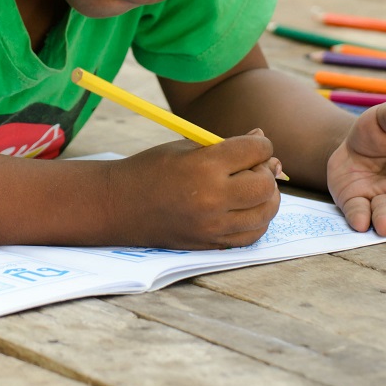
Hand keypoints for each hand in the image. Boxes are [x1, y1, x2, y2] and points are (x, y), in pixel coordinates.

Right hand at [108, 131, 281, 249]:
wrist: (118, 206)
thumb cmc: (151, 169)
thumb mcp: (187, 146)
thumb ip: (227, 145)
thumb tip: (263, 141)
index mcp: (204, 166)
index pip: (256, 150)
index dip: (261, 143)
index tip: (254, 144)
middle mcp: (212, 199)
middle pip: (265, 185)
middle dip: (266, 171)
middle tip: (254, 166)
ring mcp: (212, 227)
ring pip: (265, 213)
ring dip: (266, 197)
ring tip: (252, 187)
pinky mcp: (210, 244)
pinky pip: (251, 236)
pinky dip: (257, 220)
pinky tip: (247, 208)